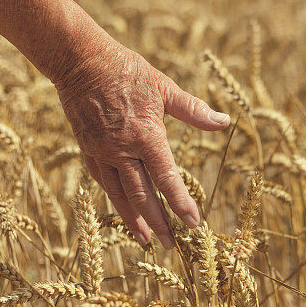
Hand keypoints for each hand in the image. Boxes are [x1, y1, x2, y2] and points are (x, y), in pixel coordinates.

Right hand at [54, 37, 229, 248]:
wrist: (80, 61)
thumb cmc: (128, 72)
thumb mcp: (165, 88)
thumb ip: (194, 110)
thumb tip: (225, 121)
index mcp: (145, 136)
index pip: (167, 178)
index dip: (181, 203)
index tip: (194, 224)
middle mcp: (122, 150)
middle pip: (142, 195)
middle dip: (158, 222)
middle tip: (171, 245)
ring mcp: (101, 152)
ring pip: (118, 195)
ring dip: (133, 220)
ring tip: (145, 240)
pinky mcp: (87, 150)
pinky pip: (102, 182)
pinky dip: (114, 200)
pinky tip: (125, 212)